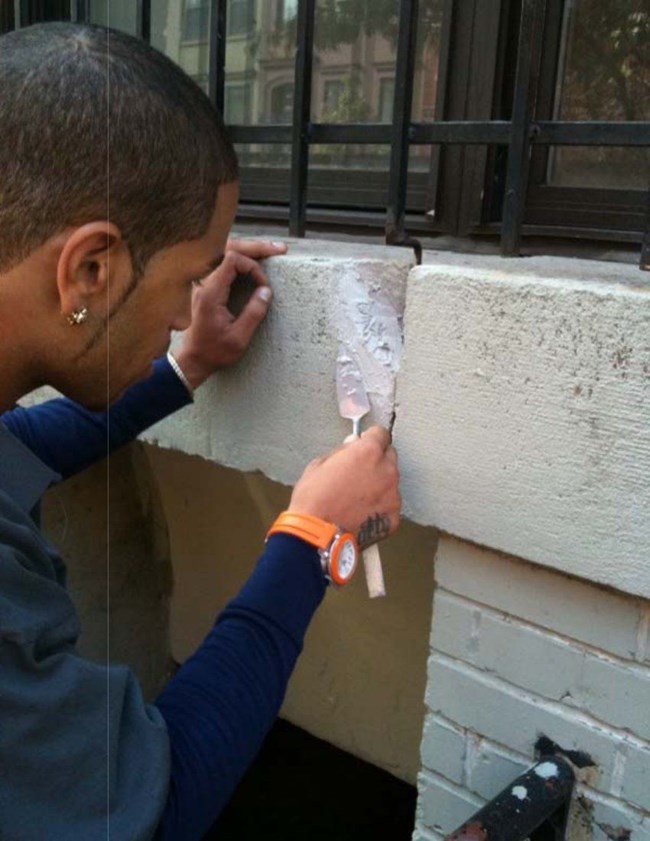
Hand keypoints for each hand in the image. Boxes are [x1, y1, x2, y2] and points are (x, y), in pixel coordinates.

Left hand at [174, 241, 285, 388]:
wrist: (192, 359)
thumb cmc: (213, 351)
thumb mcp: (238, 338)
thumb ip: (253, 313)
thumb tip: (266, 291)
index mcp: (210, 293)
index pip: (231, 260)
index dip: (252, 266)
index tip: (263, 284)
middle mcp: (203, 282)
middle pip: (228, 248)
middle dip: (255, 247)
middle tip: (279, 249)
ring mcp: (203, 282)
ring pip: (224, 252)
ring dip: (248, 250)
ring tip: (270, 252)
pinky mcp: (206, 286)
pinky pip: (221, 262)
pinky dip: (240, 258)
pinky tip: (254, 260)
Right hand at [289, 427, 400, 548]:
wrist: (316, 536)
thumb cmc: (313, 500)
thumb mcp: (319, 464)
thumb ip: (342, 452)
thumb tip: (352, 445)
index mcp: (368, 452)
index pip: (381, 434)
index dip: (371, 438)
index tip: (364, 443)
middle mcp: (386, 471)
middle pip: (389, 457)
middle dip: (377, 460)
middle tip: (358, 473)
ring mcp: (393, 496)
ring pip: (390, 483)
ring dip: (379, 485)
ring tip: (357, 498)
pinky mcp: (394, 518)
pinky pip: (389, 506)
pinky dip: (379, 508)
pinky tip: (361, 514)